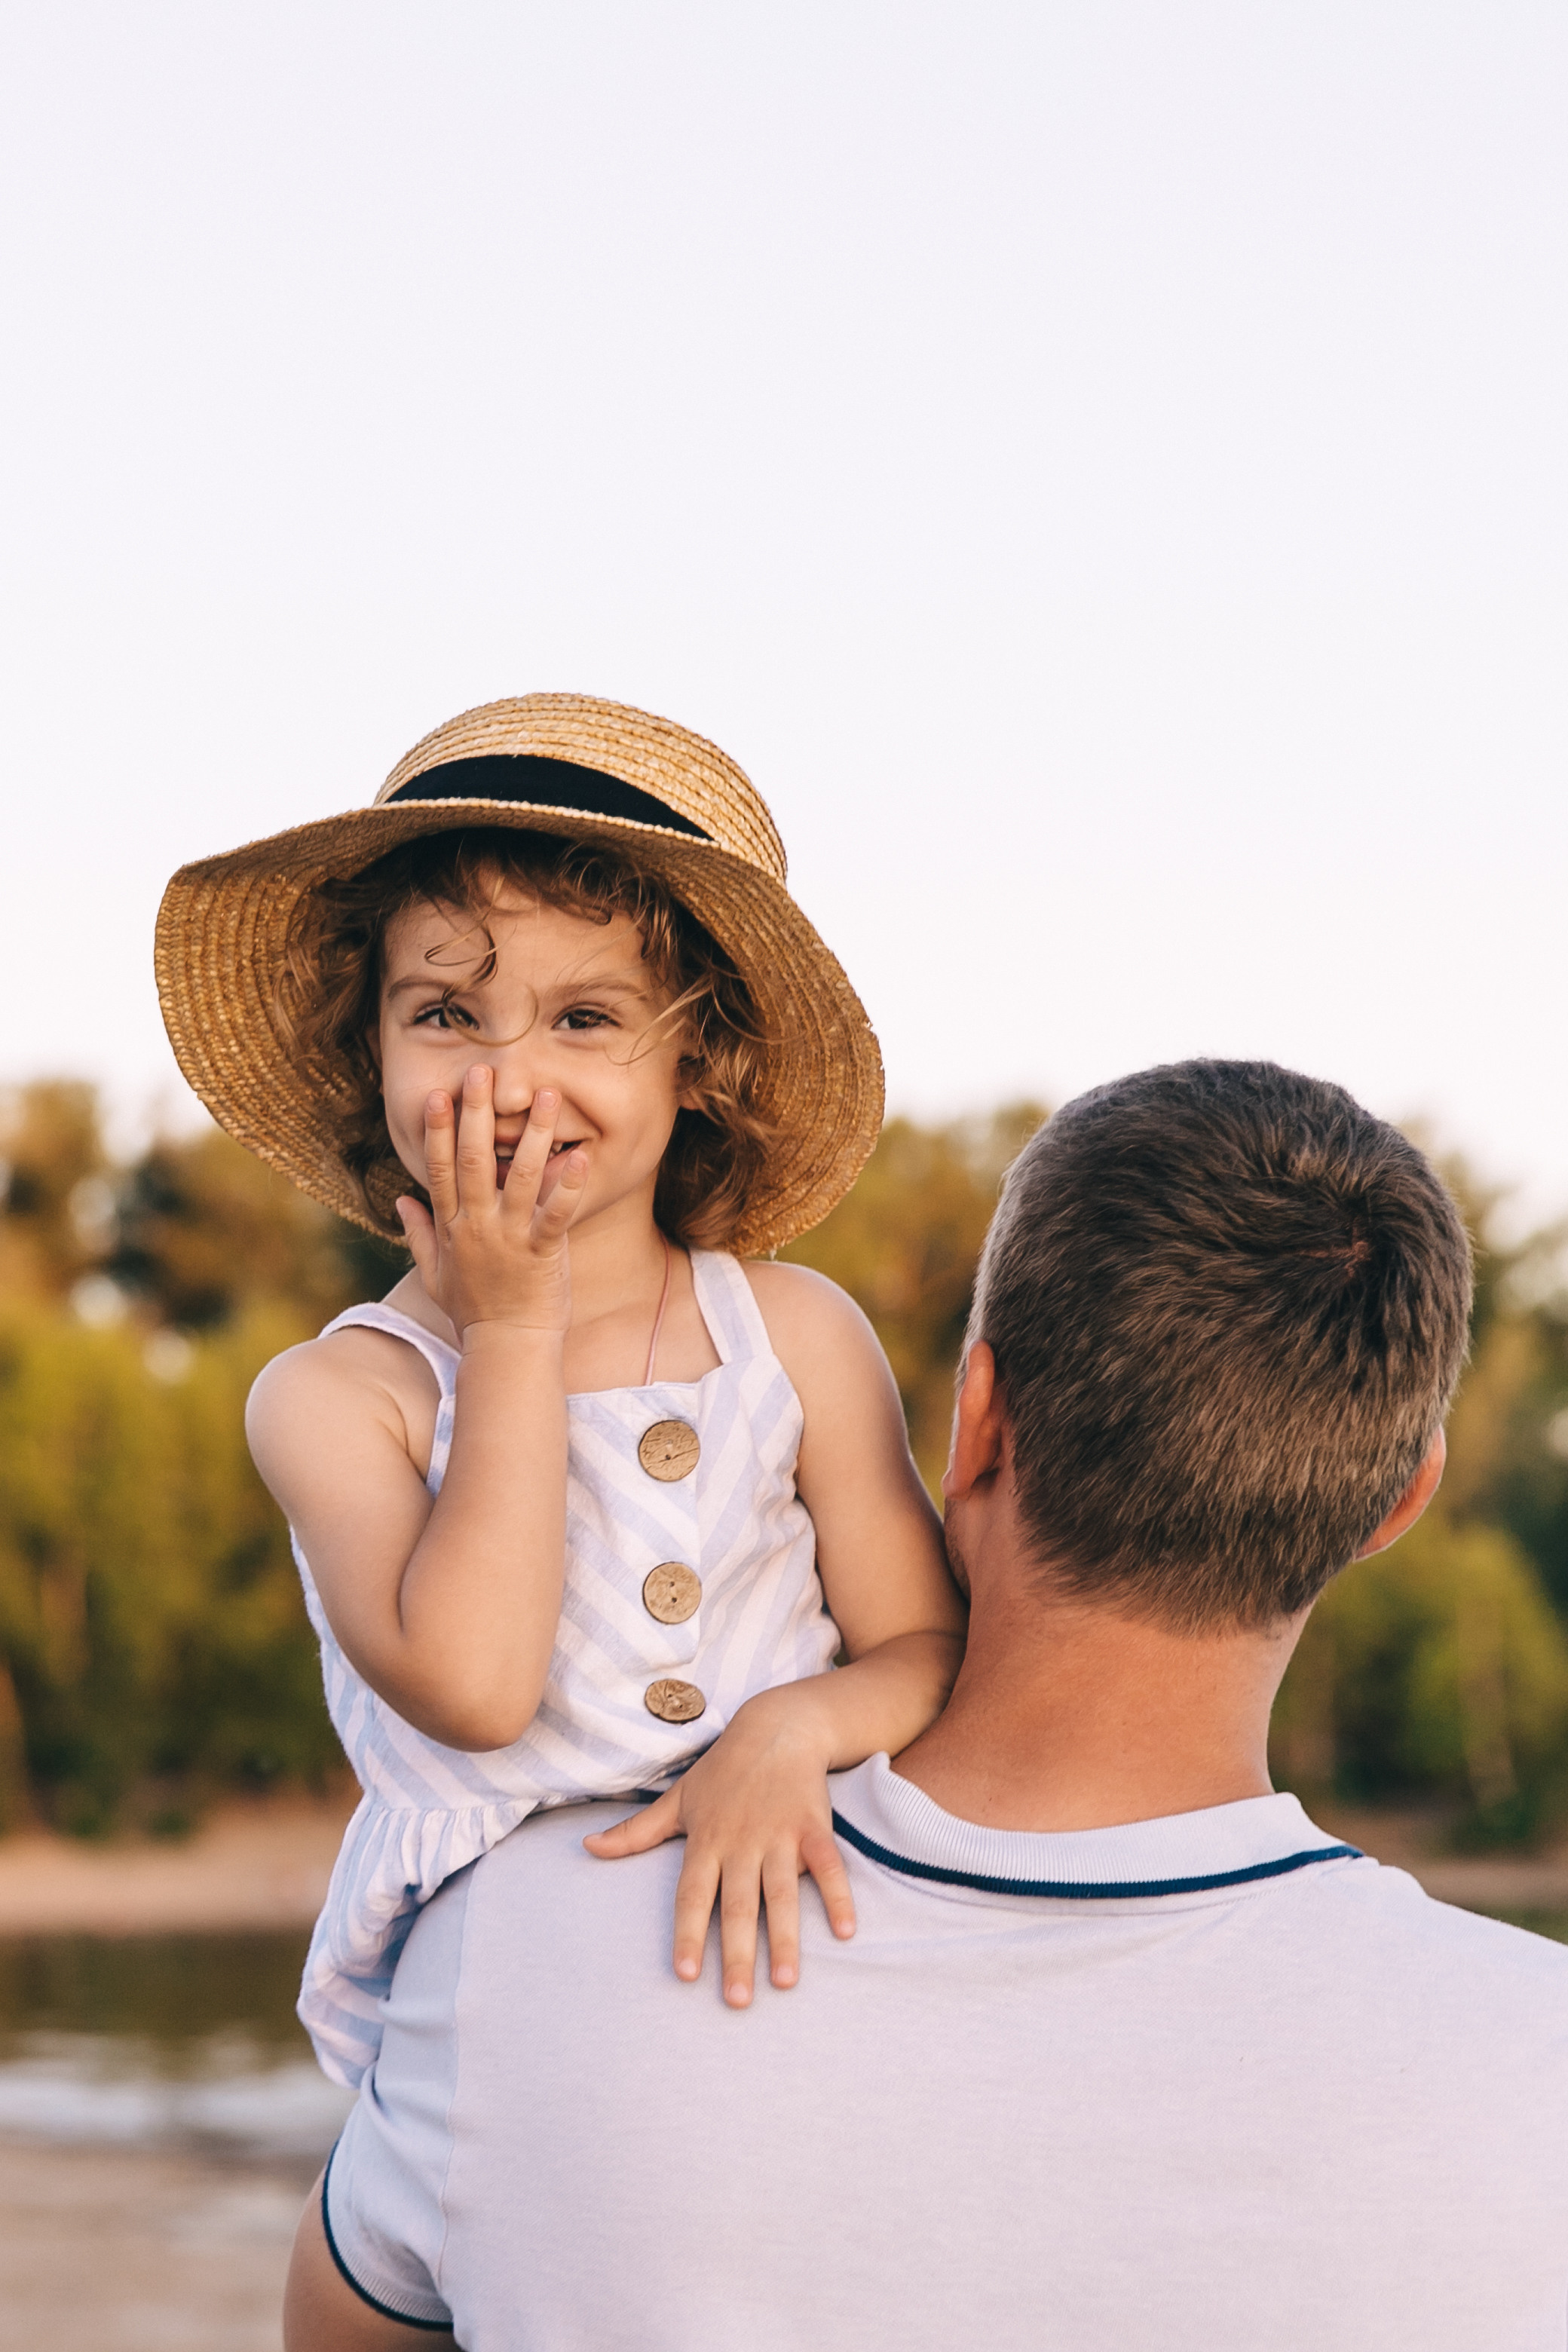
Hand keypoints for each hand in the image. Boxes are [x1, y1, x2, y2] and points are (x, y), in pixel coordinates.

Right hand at [396, 1067, 587, 1339]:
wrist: (506, 1350)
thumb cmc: (473, 1313)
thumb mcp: (435, 1274)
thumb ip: (419, 1233)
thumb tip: (401, 1198)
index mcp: (452, 1228)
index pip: (439, 1170)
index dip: (438, 1132)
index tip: (437, 1095)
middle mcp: (477, 1227)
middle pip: (474, 1162)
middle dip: (479, 1115)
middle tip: (483, 1072)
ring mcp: (509, 1239)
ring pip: (521, 1178)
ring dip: (534, 1135)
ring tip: (546, 1096)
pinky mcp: (542, 1253)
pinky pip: (555, 1215)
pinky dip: (568, 1187)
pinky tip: (580, 1158)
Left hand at [582, 1693, 856, 2006]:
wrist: (776, 1728)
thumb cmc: (722, 1770)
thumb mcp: (677, 1799)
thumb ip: (636, 1831)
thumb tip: (587, 1847)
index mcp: (706, 1840)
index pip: (693, 1895)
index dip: (687, 1934)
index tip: (684, 1975)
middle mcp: (742, 1842)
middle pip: (737, 1905)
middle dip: (736, 1954)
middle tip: (737, 2000)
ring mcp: (780, 1835)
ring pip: (782, 1893)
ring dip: (784, 1938)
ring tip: (784, 1982)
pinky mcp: (814, 1828)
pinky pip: (829, 1866)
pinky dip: (839, 1897)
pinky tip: (846, 1932)